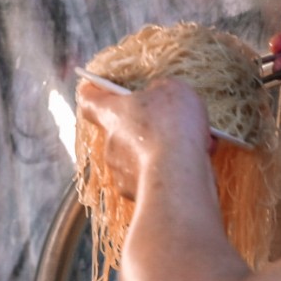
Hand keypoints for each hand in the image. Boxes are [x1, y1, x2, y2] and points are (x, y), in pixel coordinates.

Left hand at [75, 75, 215, 200]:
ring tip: (190, 147)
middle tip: (171, 123)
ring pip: (139, 157)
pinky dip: (168, 172)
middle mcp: (111, 144)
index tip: (91, 87)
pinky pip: (151, 178)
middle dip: (144, 128)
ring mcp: (121, 172)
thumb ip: (161, 90)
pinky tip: (191, 166)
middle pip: (121, 130)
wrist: (177, 176)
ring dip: (160, 151)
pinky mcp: (135, 194)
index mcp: (113, 114)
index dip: (92, 91)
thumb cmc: (172, 127)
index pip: (90, 100)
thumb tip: (157, 95)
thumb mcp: (173, 90)